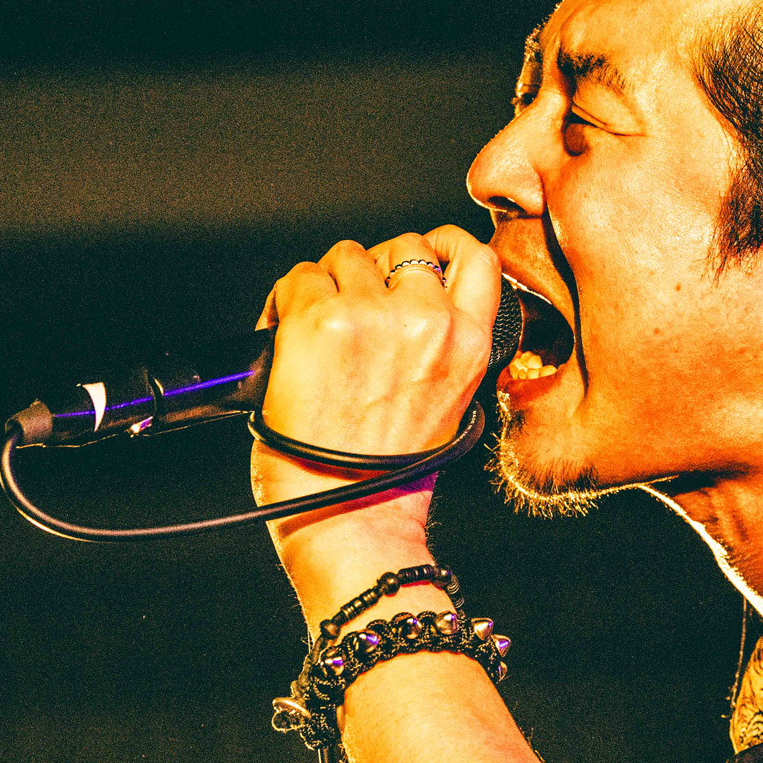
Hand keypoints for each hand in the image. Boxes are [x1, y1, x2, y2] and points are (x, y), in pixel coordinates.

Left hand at [251, 226, 503, 618]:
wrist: (347, 514)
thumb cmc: (387, 475)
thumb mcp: (449, 404)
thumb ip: (443, 345)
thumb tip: (407, 299)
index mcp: (470, 346)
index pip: (476, 258)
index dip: (445, 247)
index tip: (425, 256)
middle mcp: (430, 324)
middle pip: (405, 247)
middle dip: (376, 271)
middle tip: (354, 315)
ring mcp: (374, 318)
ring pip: (348, 256)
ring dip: (328, 286)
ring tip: (317, 337)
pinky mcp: (321, 320)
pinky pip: (299, 277)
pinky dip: (286, 303)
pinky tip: (288, 342)